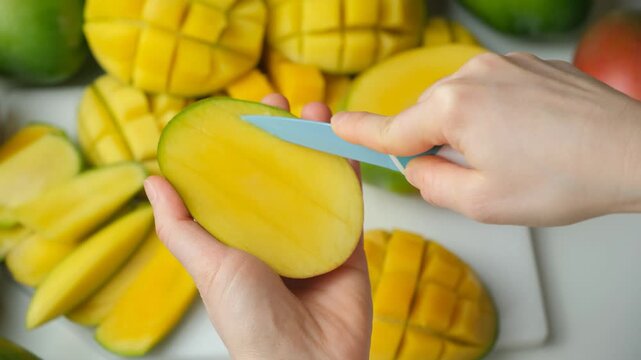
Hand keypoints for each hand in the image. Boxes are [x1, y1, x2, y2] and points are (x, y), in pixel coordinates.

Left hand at [144, 94, 370, 359]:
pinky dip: (349, 171)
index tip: (245, 111)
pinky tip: (343, 144)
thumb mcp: (208, 267)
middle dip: (282, 134)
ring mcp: (315, 237)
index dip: (244, 143)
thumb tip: (152, 181)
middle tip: (282, 101)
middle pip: (283, 173)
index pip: (242, 179)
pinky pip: (350, 202)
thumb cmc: (249, 319)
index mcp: (244, 237)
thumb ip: (181, 226)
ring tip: (316, 109)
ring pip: (318, 180)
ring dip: (317, 143)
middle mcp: (279, 233)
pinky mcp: (347, 245)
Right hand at [332, 52, 640, 225]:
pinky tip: (530, 138)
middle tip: (481, 175)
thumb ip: (430, 184)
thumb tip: (417, 167)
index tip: (334, 125)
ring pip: (460, 105)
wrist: (632, 152)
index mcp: (452, 108)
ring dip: (471, 132)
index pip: (391, 127)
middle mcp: (471, 75)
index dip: (359, 132)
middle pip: (427, 117)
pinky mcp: (526, 64)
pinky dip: (497, 117)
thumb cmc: (563, 179)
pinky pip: (490, 93)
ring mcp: (501, 65)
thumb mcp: (480, 203)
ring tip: (516, 157)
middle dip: (439, 146)